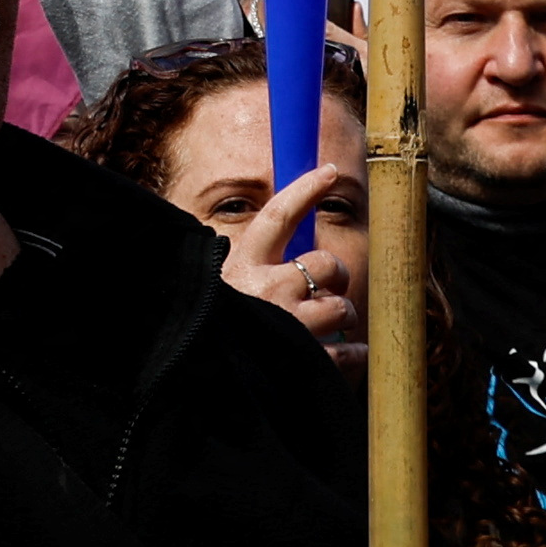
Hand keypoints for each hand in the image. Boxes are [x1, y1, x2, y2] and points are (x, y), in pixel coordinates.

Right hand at [225, 164, 362, 369]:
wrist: (192, 376)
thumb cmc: (206, 327)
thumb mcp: (213, 288)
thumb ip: (241, 270)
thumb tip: (265, 253)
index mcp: (243, 267)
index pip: (278, 215)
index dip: (305, 189)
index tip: (328, 171)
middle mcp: (269, 291)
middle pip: (326, 264)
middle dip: (337, 275)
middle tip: (331, 286)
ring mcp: (289, 325)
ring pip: (340, 308)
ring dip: (341, 315)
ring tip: (329, 323)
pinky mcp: (304, 360)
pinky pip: (346, 351)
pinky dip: (353, 353)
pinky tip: (350, 352)